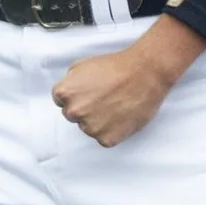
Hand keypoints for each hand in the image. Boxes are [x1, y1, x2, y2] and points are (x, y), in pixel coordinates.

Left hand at [52, 15, 205, 146]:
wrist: (144, 73)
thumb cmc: (116, 66)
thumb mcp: (81, 65)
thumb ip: (69, 82)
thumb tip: (67, 94)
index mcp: (64, 94)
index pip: (61, 101)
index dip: (77, 96)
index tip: (90, 92)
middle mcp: (74, 112)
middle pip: (74, 116)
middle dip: (85, 108)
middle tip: (104, 98)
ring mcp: (91, 127)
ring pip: (89, 128)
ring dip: (98, 121)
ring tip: (115, 105)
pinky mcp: (107, 139)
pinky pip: (104, 138)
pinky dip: (112, 130)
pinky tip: (121, 116)